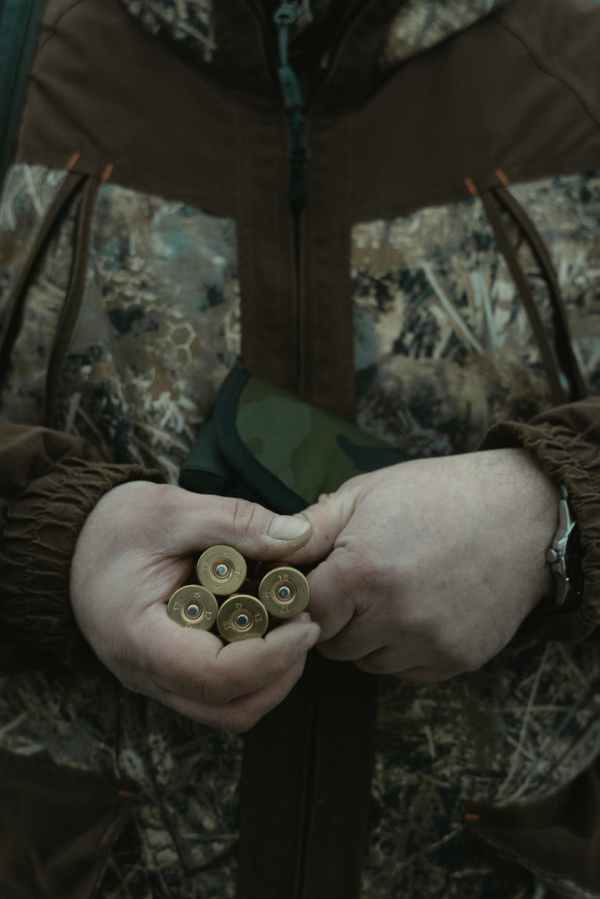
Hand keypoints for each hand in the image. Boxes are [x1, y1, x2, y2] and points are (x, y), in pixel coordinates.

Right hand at [70, 482, 318, 730]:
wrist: (75, 541)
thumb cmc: (115, 525)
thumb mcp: (172, 509)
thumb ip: (236, 521)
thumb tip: (300, 537)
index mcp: (138, 637)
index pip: (214, 676)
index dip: (272, 657)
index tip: (307, 623)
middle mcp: (145, 674)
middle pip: (229, 710)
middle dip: (280, 674)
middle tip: (306, 625)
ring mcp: (157, 680)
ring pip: (227, 712)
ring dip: (271, 680)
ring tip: (291, 629)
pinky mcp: (170, 674)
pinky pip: (219, 695)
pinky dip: (253, 672)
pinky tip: (267, 629)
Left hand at [290, 449, 557, 681]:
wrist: (523, 514)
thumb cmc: (438, 494)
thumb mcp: (367, 494)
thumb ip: (311, 527)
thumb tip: (267, 550)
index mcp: (362, 573)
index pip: (302, 611)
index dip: (302, 596)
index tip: (312, 583)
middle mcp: (393, 618)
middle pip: (331, 643)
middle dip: (335, 617)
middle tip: (358, 583)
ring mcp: (428, 644)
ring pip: (367, 662)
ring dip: (368, 637)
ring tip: (393, 592)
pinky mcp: (456, 661)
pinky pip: (406, 670)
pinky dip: (403, 648)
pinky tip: (421, 609)